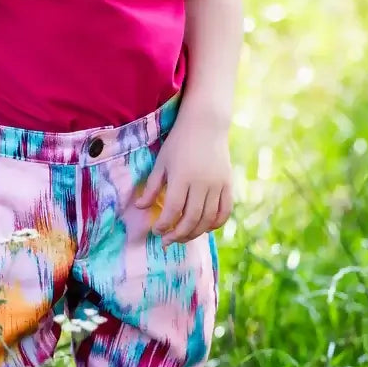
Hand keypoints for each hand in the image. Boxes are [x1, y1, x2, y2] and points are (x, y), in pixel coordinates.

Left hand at [133, 112, 233, 245]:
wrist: (206, 125)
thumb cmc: (179, 142)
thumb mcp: (161, 162)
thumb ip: (152, 186)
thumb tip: (139, 207)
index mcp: (182, 177)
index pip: (173, 209)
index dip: (164, 225)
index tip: (156, 231)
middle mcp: (201, 183)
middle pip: (191, 219)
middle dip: (178, 234)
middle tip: (167, 241)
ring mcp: (217, 184)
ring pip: (208, 219)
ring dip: (194, 233)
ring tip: (182, 237)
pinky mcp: (228, 184)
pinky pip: (224, 210)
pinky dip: (216, 223)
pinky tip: (205, 228)